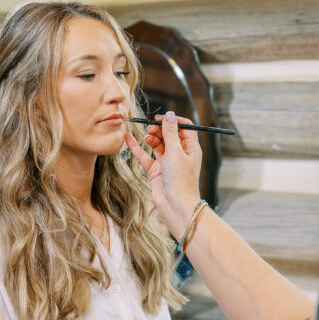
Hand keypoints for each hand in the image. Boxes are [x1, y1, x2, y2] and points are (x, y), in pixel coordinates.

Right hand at [125, 112, 202, 239]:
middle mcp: (179, 154)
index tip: (162, 118)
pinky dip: (137, 147)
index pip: (184, 127)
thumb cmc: (181, 179)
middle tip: (150, 128)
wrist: (175, 205)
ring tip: (146, 136)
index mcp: (190, 148)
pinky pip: (145, 156)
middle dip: (159, 129)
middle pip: (169, 134)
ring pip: (157, 144)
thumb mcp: (176, 152)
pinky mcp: (156, 170)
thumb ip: (170, 132)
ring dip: (150, 137)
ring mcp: (167, 162)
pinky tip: (128, 138)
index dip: (173, 121)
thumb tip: (170, 115)